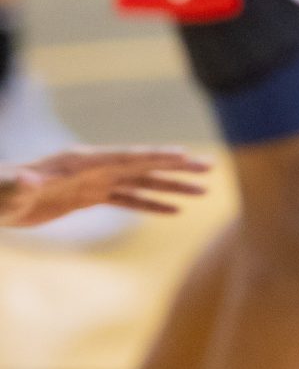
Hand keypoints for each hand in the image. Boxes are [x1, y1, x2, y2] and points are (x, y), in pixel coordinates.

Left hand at [0, 145, 209, 229]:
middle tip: (210, 168)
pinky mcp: (88, 197)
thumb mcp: (8, 191)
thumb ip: (20, 185)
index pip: (126, 157)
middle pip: (144, 165)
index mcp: (81, 161)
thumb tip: (27, 179)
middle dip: (177, 167)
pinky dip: (151, 205)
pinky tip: (173, 212)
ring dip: (172, 186)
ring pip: (141, 182)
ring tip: (202, 192)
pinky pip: (127, 200)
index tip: (185, 156)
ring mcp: (93, 182)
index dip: (156, 157)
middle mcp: (93, 167)